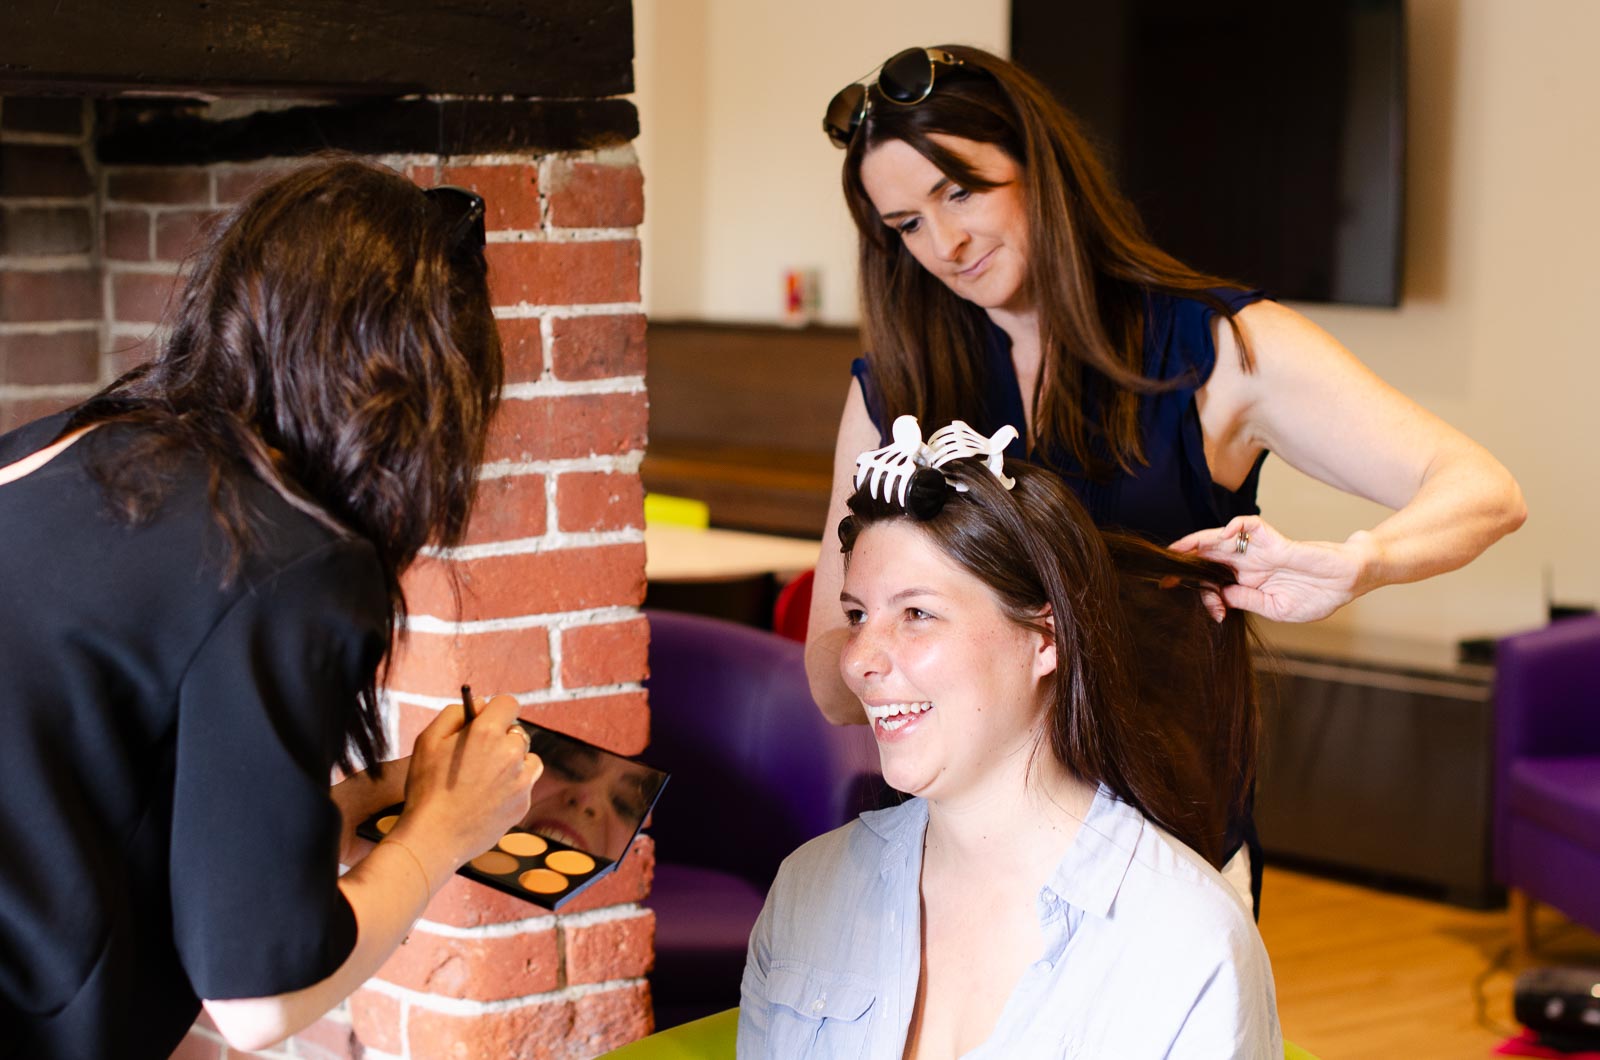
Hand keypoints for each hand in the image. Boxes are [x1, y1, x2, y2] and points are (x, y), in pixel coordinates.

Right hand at [390, 693, 542, 877]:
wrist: (434, 837)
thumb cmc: (426, 787)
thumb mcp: (428, 740)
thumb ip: (455, 714)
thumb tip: (480, 705)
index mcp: (487, 732)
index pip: (508, 703)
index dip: (495, 711)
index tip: (485, 721)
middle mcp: (511, 752)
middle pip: (516, 732)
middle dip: (501, 738)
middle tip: (478, 756)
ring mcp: (521, 780)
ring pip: (527, 758)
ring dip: (513, 762)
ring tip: (485, 778)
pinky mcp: (524, 803)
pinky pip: (525, 785)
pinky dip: (512, 787)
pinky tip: (489, 798)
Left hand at [1169, 516, 1374, 622]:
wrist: (1350, 582)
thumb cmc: (1319, 596)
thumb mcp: (1277, 608)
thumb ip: (1248, 600)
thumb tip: (1221, 595)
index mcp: (1250, 582)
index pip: (1216, 581)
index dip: (1203, 592)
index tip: (1203, 607)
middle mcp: (1251, 563)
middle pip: (1211, 557)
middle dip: (1188, 561)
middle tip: (1164, 567)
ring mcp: (1261, 550)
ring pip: (1223, 539)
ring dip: (1200, 541)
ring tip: (1178, 548)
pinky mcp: (1276, 540)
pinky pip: (1251, 525)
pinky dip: (1236, 525)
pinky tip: (1223, 534)